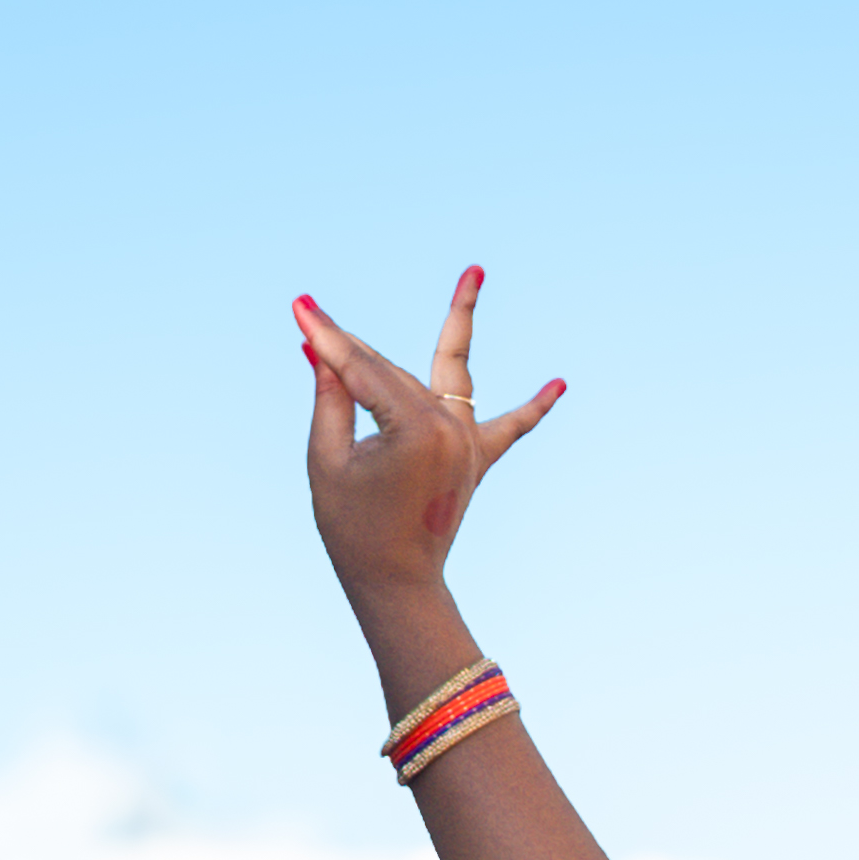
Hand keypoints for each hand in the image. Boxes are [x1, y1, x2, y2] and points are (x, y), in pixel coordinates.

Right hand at [298, 270, 563, 629]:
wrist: (396, 585)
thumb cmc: (353, 529)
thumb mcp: (327, 459)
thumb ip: (330, 395)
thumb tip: (321, 344)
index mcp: (416, 431)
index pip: (364, 371)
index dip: (327, 341)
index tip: (299, 308)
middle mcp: (451, 431)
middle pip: (395, 371)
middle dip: (352, 349)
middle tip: (311, 317)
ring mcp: (469, 445)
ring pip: (441, 376)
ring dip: (456, 326)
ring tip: (475, 273)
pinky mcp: (478, 462)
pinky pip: (510, 429)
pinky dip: (534, 410)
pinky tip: (560, 386)